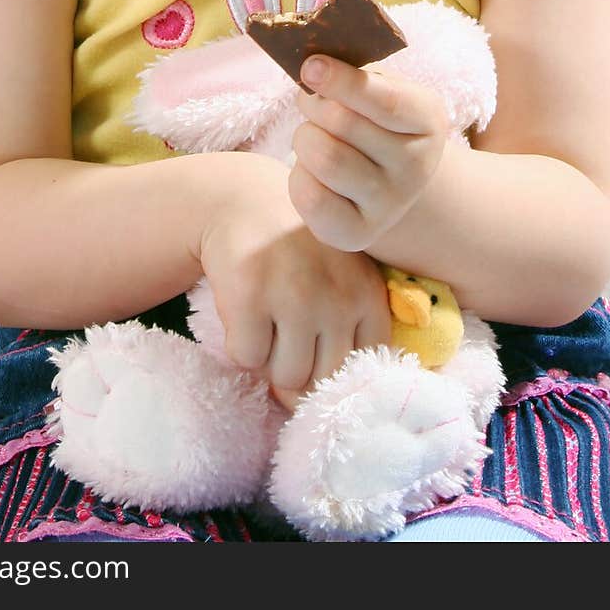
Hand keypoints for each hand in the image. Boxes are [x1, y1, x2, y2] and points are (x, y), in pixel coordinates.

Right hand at [198, 153, 391, 408]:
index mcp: (368, 295)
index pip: (364, 373)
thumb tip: (333, 406)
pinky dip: (241, 344)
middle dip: (300, 371)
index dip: (335, 374)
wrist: (247, 203)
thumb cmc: (300, 256)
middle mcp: (337, 296)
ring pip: (284, 377)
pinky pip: (246, 358)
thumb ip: (352, 334)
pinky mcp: (249, 295)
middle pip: (322, 382)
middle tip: (287, 336)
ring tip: (268, 320)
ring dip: (270, 359)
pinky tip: (246, 309)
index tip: (317, 354)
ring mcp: (293, 295)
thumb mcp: (344, 281)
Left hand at [288, 55, 448, 252]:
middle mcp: (416, 168)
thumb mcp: (378, 87)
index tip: (310, 65)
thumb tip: (310, 67)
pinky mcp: (355, 235)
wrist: (390, 179)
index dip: (344, 82)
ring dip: (305, 137)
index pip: (386, 102)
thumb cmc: (375, 119)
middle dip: (315, 105)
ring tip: (316, 136)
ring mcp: (389, 206)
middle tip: (315, 102)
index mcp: (427, 119)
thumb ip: (353, 72)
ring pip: (322, 157)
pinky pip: (308, 195)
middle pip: (342, 124)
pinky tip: (314, 171)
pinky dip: (299, 174)